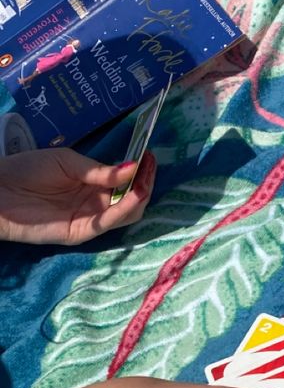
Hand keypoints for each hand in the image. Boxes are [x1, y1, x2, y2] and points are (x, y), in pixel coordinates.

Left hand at [0, 148, 155, 245]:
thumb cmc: (28, 169)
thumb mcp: (68, 162)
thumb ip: (100, 170)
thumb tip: (133, 167)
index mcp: (94, 184)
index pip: (126, 182)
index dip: (141, 171)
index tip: (150, 155)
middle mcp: (95, 203)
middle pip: (132, 200)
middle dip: (145, 183)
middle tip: (151, 166)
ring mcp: (90, 219)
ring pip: (126, 214)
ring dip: (139, 197)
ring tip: (145, 180)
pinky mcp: (80, 232)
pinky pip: (108, 223)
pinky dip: (123, 209)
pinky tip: (132, 195)